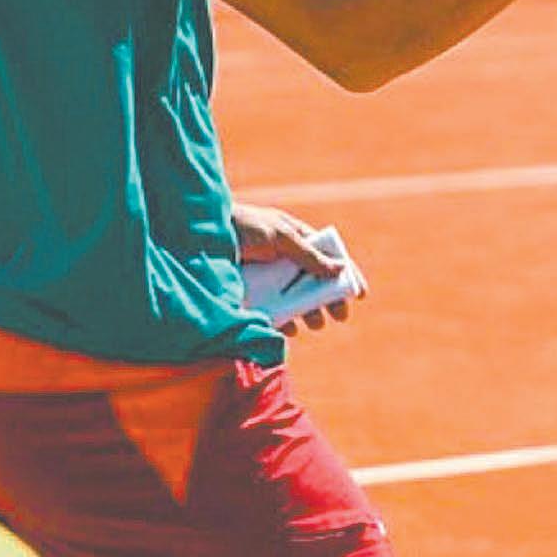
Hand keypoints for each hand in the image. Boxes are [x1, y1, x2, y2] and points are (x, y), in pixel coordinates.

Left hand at [232, 201, 353, 335]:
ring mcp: (267, 277)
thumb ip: (308, 254)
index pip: (328, 256)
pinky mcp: (251, 294)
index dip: (345, 273)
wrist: (197, 234)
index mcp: (295, 238)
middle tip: (339, 316)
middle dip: (330, 299)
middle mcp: (283, 259)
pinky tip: (289, 329)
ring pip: (296, 299)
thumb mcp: (279, 237)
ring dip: (310, 313)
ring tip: (315, 323)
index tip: (359, 293)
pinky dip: (284, 322)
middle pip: (315, 282)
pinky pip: (272, 312)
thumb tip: (339, 269)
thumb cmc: (242, 226)